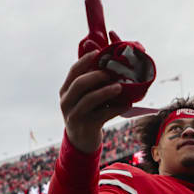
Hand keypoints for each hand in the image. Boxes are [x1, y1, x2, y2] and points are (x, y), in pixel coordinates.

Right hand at [60, 0, 130, 152]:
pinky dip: (116, 108)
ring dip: (106, 91)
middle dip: (96, 75)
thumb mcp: (85, 95)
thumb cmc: (88, 111)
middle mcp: (67, 101)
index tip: (100, 52)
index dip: (87, 60)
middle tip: (111, 72)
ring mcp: (74, 115)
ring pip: (89, 100)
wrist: (82, 141)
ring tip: (120, 87)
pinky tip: (127, 104)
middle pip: (79, 84)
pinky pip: (102, 115)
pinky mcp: (86, 127)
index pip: (74, 71)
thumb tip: (105, 52)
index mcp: (66, 90)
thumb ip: (92, 78)